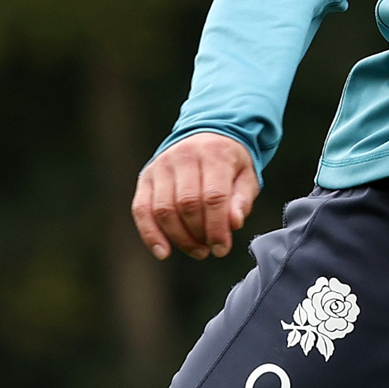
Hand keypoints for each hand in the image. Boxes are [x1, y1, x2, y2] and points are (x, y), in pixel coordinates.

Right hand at [132, 130, 259, 259]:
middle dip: (199, 234)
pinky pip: (141, 209)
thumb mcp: (246, 177)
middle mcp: (184, 156)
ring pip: (164, 210)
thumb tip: (234, 223)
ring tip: (196, 249)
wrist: (206, 136)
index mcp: (214, 154)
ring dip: (179, 238)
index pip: (213, 197)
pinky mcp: (146, 177)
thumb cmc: (229, 163)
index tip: (222, 249)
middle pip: (187, 205)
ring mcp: (161, 165)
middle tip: (210, 248)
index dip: (217, 228)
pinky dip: (150, 234)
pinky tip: (163, 251)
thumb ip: (242, 200)